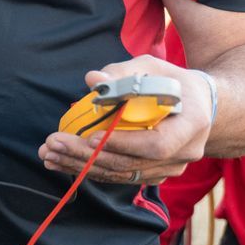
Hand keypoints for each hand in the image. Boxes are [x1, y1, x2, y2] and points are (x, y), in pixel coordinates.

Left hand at [37, 56, 213, 187]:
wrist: (197, 104)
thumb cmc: (171, 81)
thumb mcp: (151, 68)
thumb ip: (122, 73)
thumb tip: (92, 80)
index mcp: (191, 125)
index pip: (156, 145)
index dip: (122, 144)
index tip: (88, 137)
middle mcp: (184, 153)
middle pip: (130, 163)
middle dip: (86, 155)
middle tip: (52, 144)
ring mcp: (169, 168)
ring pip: (120, 174)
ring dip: (80, 165)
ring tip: (48, 154)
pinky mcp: (153, 174)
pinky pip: (118, 176)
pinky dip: (88, 169)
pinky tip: (60, 162)